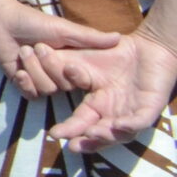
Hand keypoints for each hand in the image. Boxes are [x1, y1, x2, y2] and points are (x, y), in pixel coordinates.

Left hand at [0, 0, 123, 95]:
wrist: (2, 21)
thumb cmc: (34, 22)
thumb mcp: (64, 28)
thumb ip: (89, 37)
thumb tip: (120, 38)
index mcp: (72, 64)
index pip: (82, 80)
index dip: (73, 73)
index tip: (66, 60)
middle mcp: (59, 75)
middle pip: (63, 87)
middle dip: (47, 67)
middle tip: (36, 46)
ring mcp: (41, 80)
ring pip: (47, 91)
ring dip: (33, 70)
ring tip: (24, 51)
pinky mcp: (24, 84)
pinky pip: (31, 95)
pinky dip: (25, 84)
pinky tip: (19, 71)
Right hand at [44, 33, 176, 150]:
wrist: (146, 46)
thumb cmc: (114, 53)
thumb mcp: (83, 60)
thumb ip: (63, 65)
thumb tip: (41, 56)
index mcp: (98, 104)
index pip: (83, 120)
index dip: (70, 129)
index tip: (54, 134)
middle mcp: (115, 113)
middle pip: (101, 133)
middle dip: (87, 141)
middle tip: (71, 146)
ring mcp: (133, 112)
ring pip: (121, 133)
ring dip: (106, 136)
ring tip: (91, 134)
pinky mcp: (150, 107)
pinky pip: (140, 121)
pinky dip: (129, 124)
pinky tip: (118, 124)